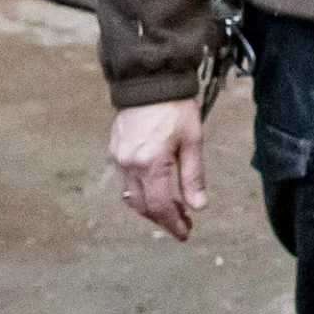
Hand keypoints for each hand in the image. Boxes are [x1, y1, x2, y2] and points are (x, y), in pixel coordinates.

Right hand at [111, 98, 209, 241]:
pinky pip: (126, 181)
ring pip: (132, 196)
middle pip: (143, 206)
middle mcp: (130, 165)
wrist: (150, 80)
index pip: (160, 207)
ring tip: (172, 209)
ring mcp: (119, 158)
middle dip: (162, 219)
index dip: (173, 224)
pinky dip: (140, 191)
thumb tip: (198, 206)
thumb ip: (193, 176)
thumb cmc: (176, 108)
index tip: (185, 233)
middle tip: (182, 224)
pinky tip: (156, 189)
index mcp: (151, 164)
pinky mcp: (116, 149)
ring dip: (150, 207)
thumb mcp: (192, 141)